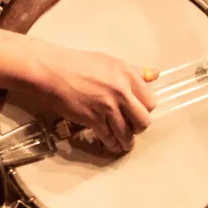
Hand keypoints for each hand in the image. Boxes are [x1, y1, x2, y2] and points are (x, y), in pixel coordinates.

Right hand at [18, 38, 156, 154]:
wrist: (52, 71)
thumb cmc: (78, 63)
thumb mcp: (109, 62)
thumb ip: (134, 71)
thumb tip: (154, 74)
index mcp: (129, 75)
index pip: (150, 101)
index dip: (145, 109)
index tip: (138, 112)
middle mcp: (122, 92)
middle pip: (143, 120)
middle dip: (138, 127)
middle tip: (132, 128)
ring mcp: (108, 107)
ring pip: (127, 133)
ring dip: (126, 141)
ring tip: (124, 143)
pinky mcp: (93, 119)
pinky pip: (109, 138)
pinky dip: (111, 144)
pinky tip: (111, 145)